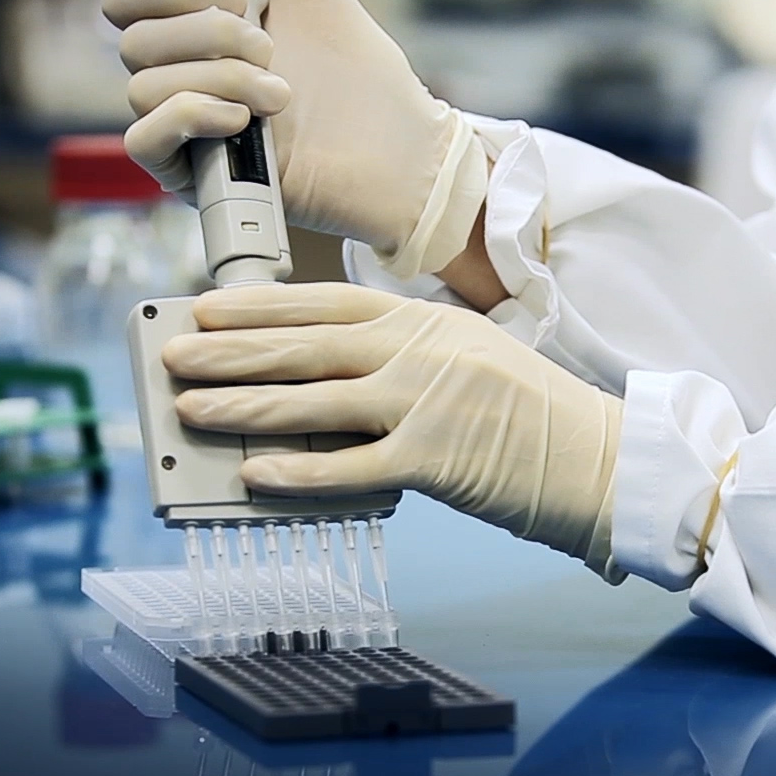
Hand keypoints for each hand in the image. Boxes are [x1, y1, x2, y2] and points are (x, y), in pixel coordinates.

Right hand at [101, 0, 486, 278]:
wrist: (400, 148)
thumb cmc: (359, 73)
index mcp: (196, 33)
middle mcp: (184, 78)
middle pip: (130, 35)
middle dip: (205, 26)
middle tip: (268, 40)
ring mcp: (187, 129)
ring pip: (142, 81)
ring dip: (221, 73)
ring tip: (280, 91)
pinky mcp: (193, 176)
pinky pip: (142, 137)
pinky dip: (191, 114)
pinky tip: (243, 118)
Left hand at [163, 284, 621, 572]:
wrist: (602, 460)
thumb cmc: (536, 418)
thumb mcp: (472, 360)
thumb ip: (406, 360)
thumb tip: (326, 384)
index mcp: (428, 321)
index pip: (328, 302)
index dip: (263, 306)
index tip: (211, 309)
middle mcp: (421, 352)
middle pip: (306, 347)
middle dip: (231, 351)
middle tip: (174, 355)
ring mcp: (427, 404)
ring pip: (314, 403)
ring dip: (244, 406)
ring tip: (191, 410)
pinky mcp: (435, 460)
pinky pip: (350, 469)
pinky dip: (299, 473)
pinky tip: (255, 473)